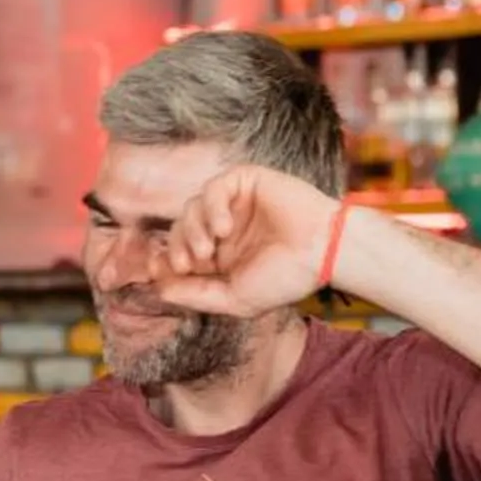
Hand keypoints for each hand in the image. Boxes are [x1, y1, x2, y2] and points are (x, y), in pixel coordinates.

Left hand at [147, 165, 342, 316]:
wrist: (323, 253)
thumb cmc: (286, 278)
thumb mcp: (235, 298)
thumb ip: (197, 295)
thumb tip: (158, 291)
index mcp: (220, 254)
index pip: (178, 250)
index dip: (163, 259)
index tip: (157, 270)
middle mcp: (223, 227)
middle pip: (179, 228)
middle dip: (177, 248)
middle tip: (189, 264)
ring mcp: (234, 203)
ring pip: (191, 207)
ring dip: (193, 230)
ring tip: (210, 251)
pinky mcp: (246, 181)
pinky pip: (214, 188)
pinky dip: (212, 207)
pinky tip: (225, 228)